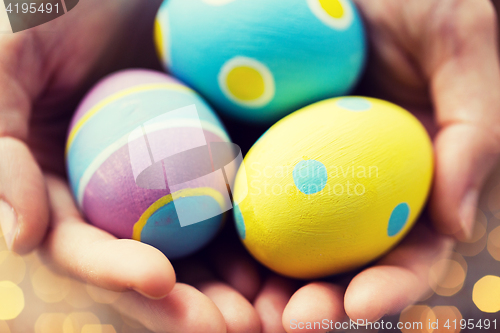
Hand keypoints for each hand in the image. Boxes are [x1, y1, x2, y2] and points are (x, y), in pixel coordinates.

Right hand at [0, 1, 259, 331]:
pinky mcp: (218, 169)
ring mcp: (172, 187)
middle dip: (187, 306)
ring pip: (202, 254)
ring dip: (235, 292)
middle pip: (151, 266)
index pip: (86, 246)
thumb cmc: (65, 12)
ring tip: (270, 317)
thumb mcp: (14, 62)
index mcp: (69, 183)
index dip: (115, 272)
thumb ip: (1, 148)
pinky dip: (264, 244)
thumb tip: (20, 239)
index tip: (157, 283)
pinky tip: (291, 268)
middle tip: (231, 328)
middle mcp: (121, 196)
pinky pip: (242, 213)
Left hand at [254, 0, 499, 330]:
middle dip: (319, 305)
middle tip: (292, 323)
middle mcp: (351, 187)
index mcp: (406, 176)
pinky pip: (234, 202)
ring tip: (244, 314)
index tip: (361, 304)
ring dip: (266, 288)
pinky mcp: (249, 158)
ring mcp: (297, 176)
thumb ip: (472, 128)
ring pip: (284, 248)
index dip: (392, 286)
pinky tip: (205, 258)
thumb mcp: (456, 41)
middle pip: (340, 264)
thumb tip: (459, 225)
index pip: (408, 250)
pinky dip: (224, 237)